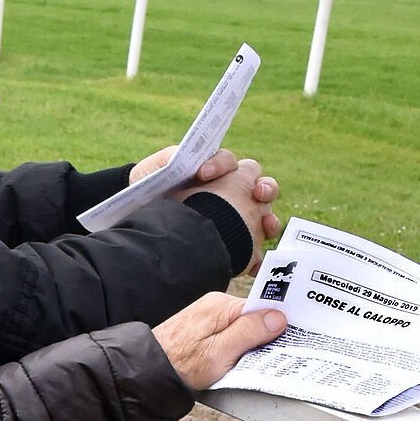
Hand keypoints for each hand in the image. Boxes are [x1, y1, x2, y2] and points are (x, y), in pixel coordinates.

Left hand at [127, 147, 280, 272]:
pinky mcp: (235, 245)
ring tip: (265, 225)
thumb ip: (167, 159)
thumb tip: (179, 156)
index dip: (220, 165)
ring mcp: (237, 218)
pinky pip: (254, 252)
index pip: (229, 162)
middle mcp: (232, 193)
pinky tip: (253, 264)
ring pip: (264, 215)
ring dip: (269, 219)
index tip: (203, 174)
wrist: (150, 224)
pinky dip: (257, 257)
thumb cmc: (151, 194)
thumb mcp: (153, 172)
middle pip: (259, 185)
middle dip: (263, 187)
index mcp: (215, 173)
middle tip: (256, 193)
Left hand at [151, 292, 286, 390]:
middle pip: (254, 318)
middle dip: (265, 336)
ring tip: (255, 361)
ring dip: (250, 344)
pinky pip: (231, 334)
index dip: (278, 324)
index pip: (263, 308)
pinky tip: (237, 360)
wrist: (147, 371)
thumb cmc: (181, 365)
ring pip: (243, 328)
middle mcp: (216, 306)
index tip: (294, 338)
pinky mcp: (204, 329)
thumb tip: (278, 317)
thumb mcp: (219, 353)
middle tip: (277, 356)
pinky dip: (238, 347)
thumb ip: (249, 333)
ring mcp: (209, 316)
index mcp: (222, 306)